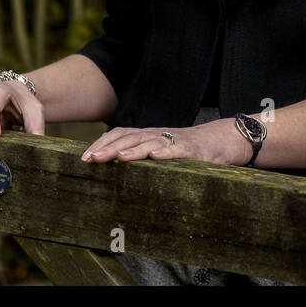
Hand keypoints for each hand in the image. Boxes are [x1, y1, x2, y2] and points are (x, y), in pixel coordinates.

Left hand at [81, 118, 249, 165]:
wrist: (221, 139)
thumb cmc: (188, 150)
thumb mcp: (160, 151)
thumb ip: (141, 157)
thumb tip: (113, 171)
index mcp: (148, 135)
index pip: (120, 134)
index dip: (102, 144)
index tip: (84, 158)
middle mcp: (158, 135)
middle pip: (129, 137)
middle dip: (108, 148)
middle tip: (91, 159)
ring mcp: (174, 141)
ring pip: (150, 142)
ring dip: (133, 150)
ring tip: (118, 158)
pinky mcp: (192, 149)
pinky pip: (178, 149)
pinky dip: (166, 152)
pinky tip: (156, 157)